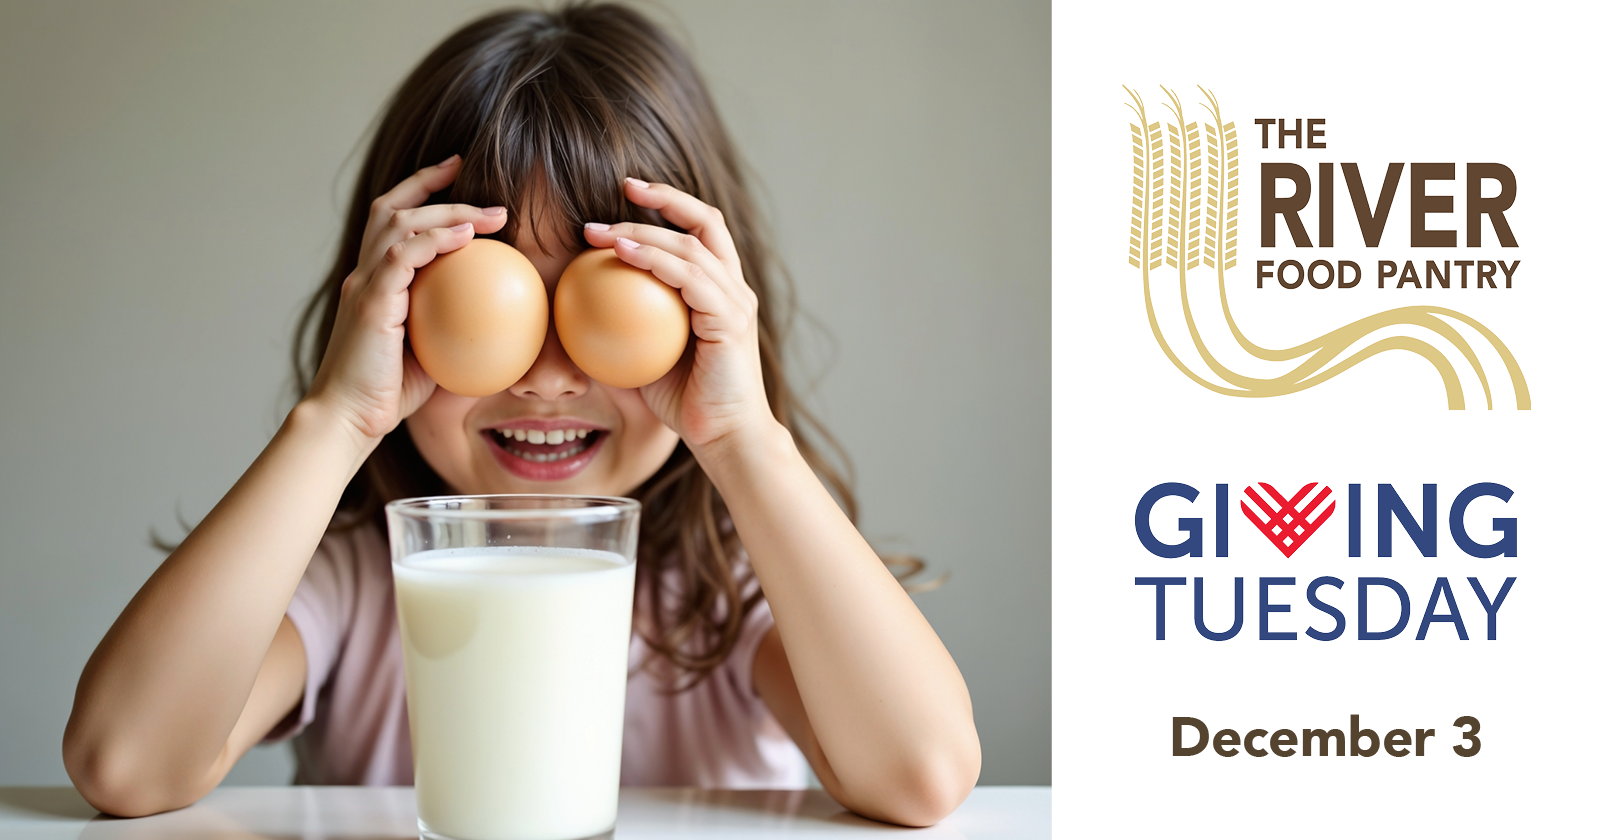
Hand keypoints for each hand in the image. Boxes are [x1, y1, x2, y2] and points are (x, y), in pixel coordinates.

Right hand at [304, 155, 507, 445]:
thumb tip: (497, 321)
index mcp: (373, 281)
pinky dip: (434, 240)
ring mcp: (364, 285)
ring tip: (491, 214)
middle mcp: (364, 274)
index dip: (420, 190)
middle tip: (483, 189)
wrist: (347, 417)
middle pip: (394, 208)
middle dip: (437, 187)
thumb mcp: (427, 351)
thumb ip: (448, 325)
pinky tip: (466, 237)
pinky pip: (403, 257)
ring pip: (400, 224)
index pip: (391, 220)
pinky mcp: (371, 302)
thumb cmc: (386, 392)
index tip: (456, 172)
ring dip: (448, 212)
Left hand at [582, 178, 775, 454]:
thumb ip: (624, 327)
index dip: (669, 202)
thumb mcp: (646, 357)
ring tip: (600, 231)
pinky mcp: (729, 322)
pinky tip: (621, 255)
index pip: (702, 229)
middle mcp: (735, 289)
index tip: (627, 190)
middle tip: (615, 192)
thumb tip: (573, 312)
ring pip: (691, 246)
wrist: (725, 439)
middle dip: (659, 200)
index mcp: (721, 290)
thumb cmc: (686, 402)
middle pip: (705, 222)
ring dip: (643, 231)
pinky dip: (654, 260)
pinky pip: (689, 279)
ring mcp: (736, 303)